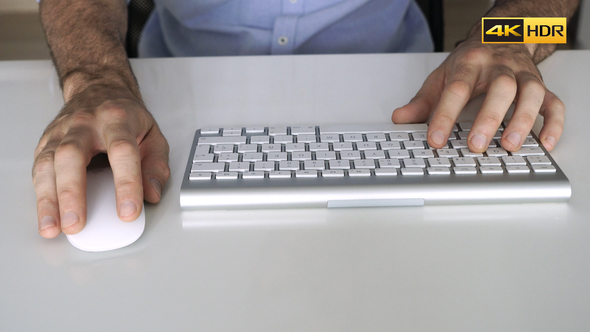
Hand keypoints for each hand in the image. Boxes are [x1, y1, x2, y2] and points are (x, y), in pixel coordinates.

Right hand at [33, 85, 169, 238]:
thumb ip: (156, 166)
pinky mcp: (46, 144)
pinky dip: (41, 197)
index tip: (128, 212)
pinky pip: (39, 171)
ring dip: (50, 199)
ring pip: (49, 163)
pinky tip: (47, 217)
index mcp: (117, 119)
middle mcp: (85, 123)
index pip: (122, 151)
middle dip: (73, 193)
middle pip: (73, 155)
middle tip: (78, 223)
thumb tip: (152, 194)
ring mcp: (62, 132)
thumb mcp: (153, 135)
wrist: (99, 90)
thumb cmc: (126, 117)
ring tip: (55, 227)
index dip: (126, 183)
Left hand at [391, 38, 564, 152]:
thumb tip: (400, 119)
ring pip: (531, 93)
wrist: (502, 35)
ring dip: (522, 121)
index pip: (457, 88)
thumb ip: (422, 101)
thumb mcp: (442, 76)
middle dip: (489, 118)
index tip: (435, 139)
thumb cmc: (470, 61)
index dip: (444, 115)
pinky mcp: (542, 86)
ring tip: (510, 146)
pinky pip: (554, 104)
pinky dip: (552, 124)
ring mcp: (524, 76)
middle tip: (476, 146)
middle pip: (500, 88)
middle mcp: (500, 67)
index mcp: (471, 62)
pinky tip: (544, 144)